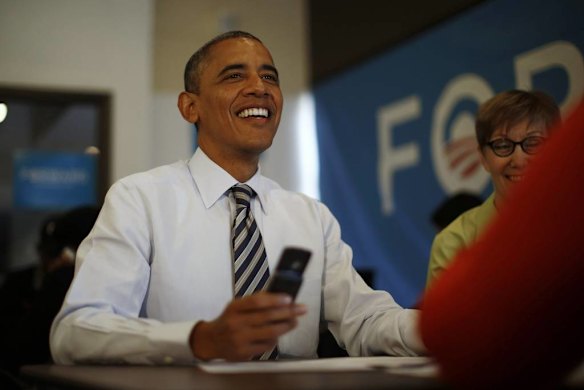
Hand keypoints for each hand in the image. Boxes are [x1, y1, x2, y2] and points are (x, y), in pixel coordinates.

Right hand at [189, 292, 306, 360]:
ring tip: (294, 321)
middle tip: (301, 309)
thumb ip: (255, 301)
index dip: (275, 300)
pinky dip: (275, 339)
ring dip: (286, 326)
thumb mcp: (237, 306)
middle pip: (267, 317)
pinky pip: (266, 346)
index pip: (257, 302)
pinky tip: (278, 334)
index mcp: (234, 307)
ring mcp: (240, 339)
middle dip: (288, 312)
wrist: (212, 341)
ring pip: (270, 332)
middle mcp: (236, 323)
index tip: (289, 299)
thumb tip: (280, 297)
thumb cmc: (229, 320)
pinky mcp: (243, 353)